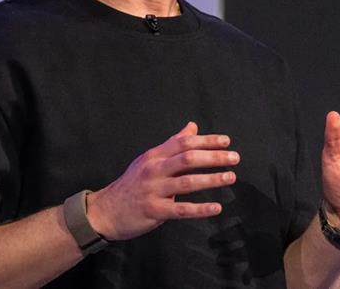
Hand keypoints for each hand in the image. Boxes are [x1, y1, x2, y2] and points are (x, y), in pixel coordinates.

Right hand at [85, 122, 239, 240]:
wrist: (105, 211)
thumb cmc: (132, 185)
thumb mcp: (149, 160)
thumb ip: (172, 145)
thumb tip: (192, 127)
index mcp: (154, 156)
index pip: (183, 143)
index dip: (206, 141)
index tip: (226, 141)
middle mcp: (153, 170)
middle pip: (187, 159)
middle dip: (213, 157)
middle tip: (234, 158)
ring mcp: (153, 191)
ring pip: (187, 182)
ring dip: (211, 179)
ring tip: (230, 178)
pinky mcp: (154, 211)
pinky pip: (181, 210)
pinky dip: (200, 209)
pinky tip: (216, 208)